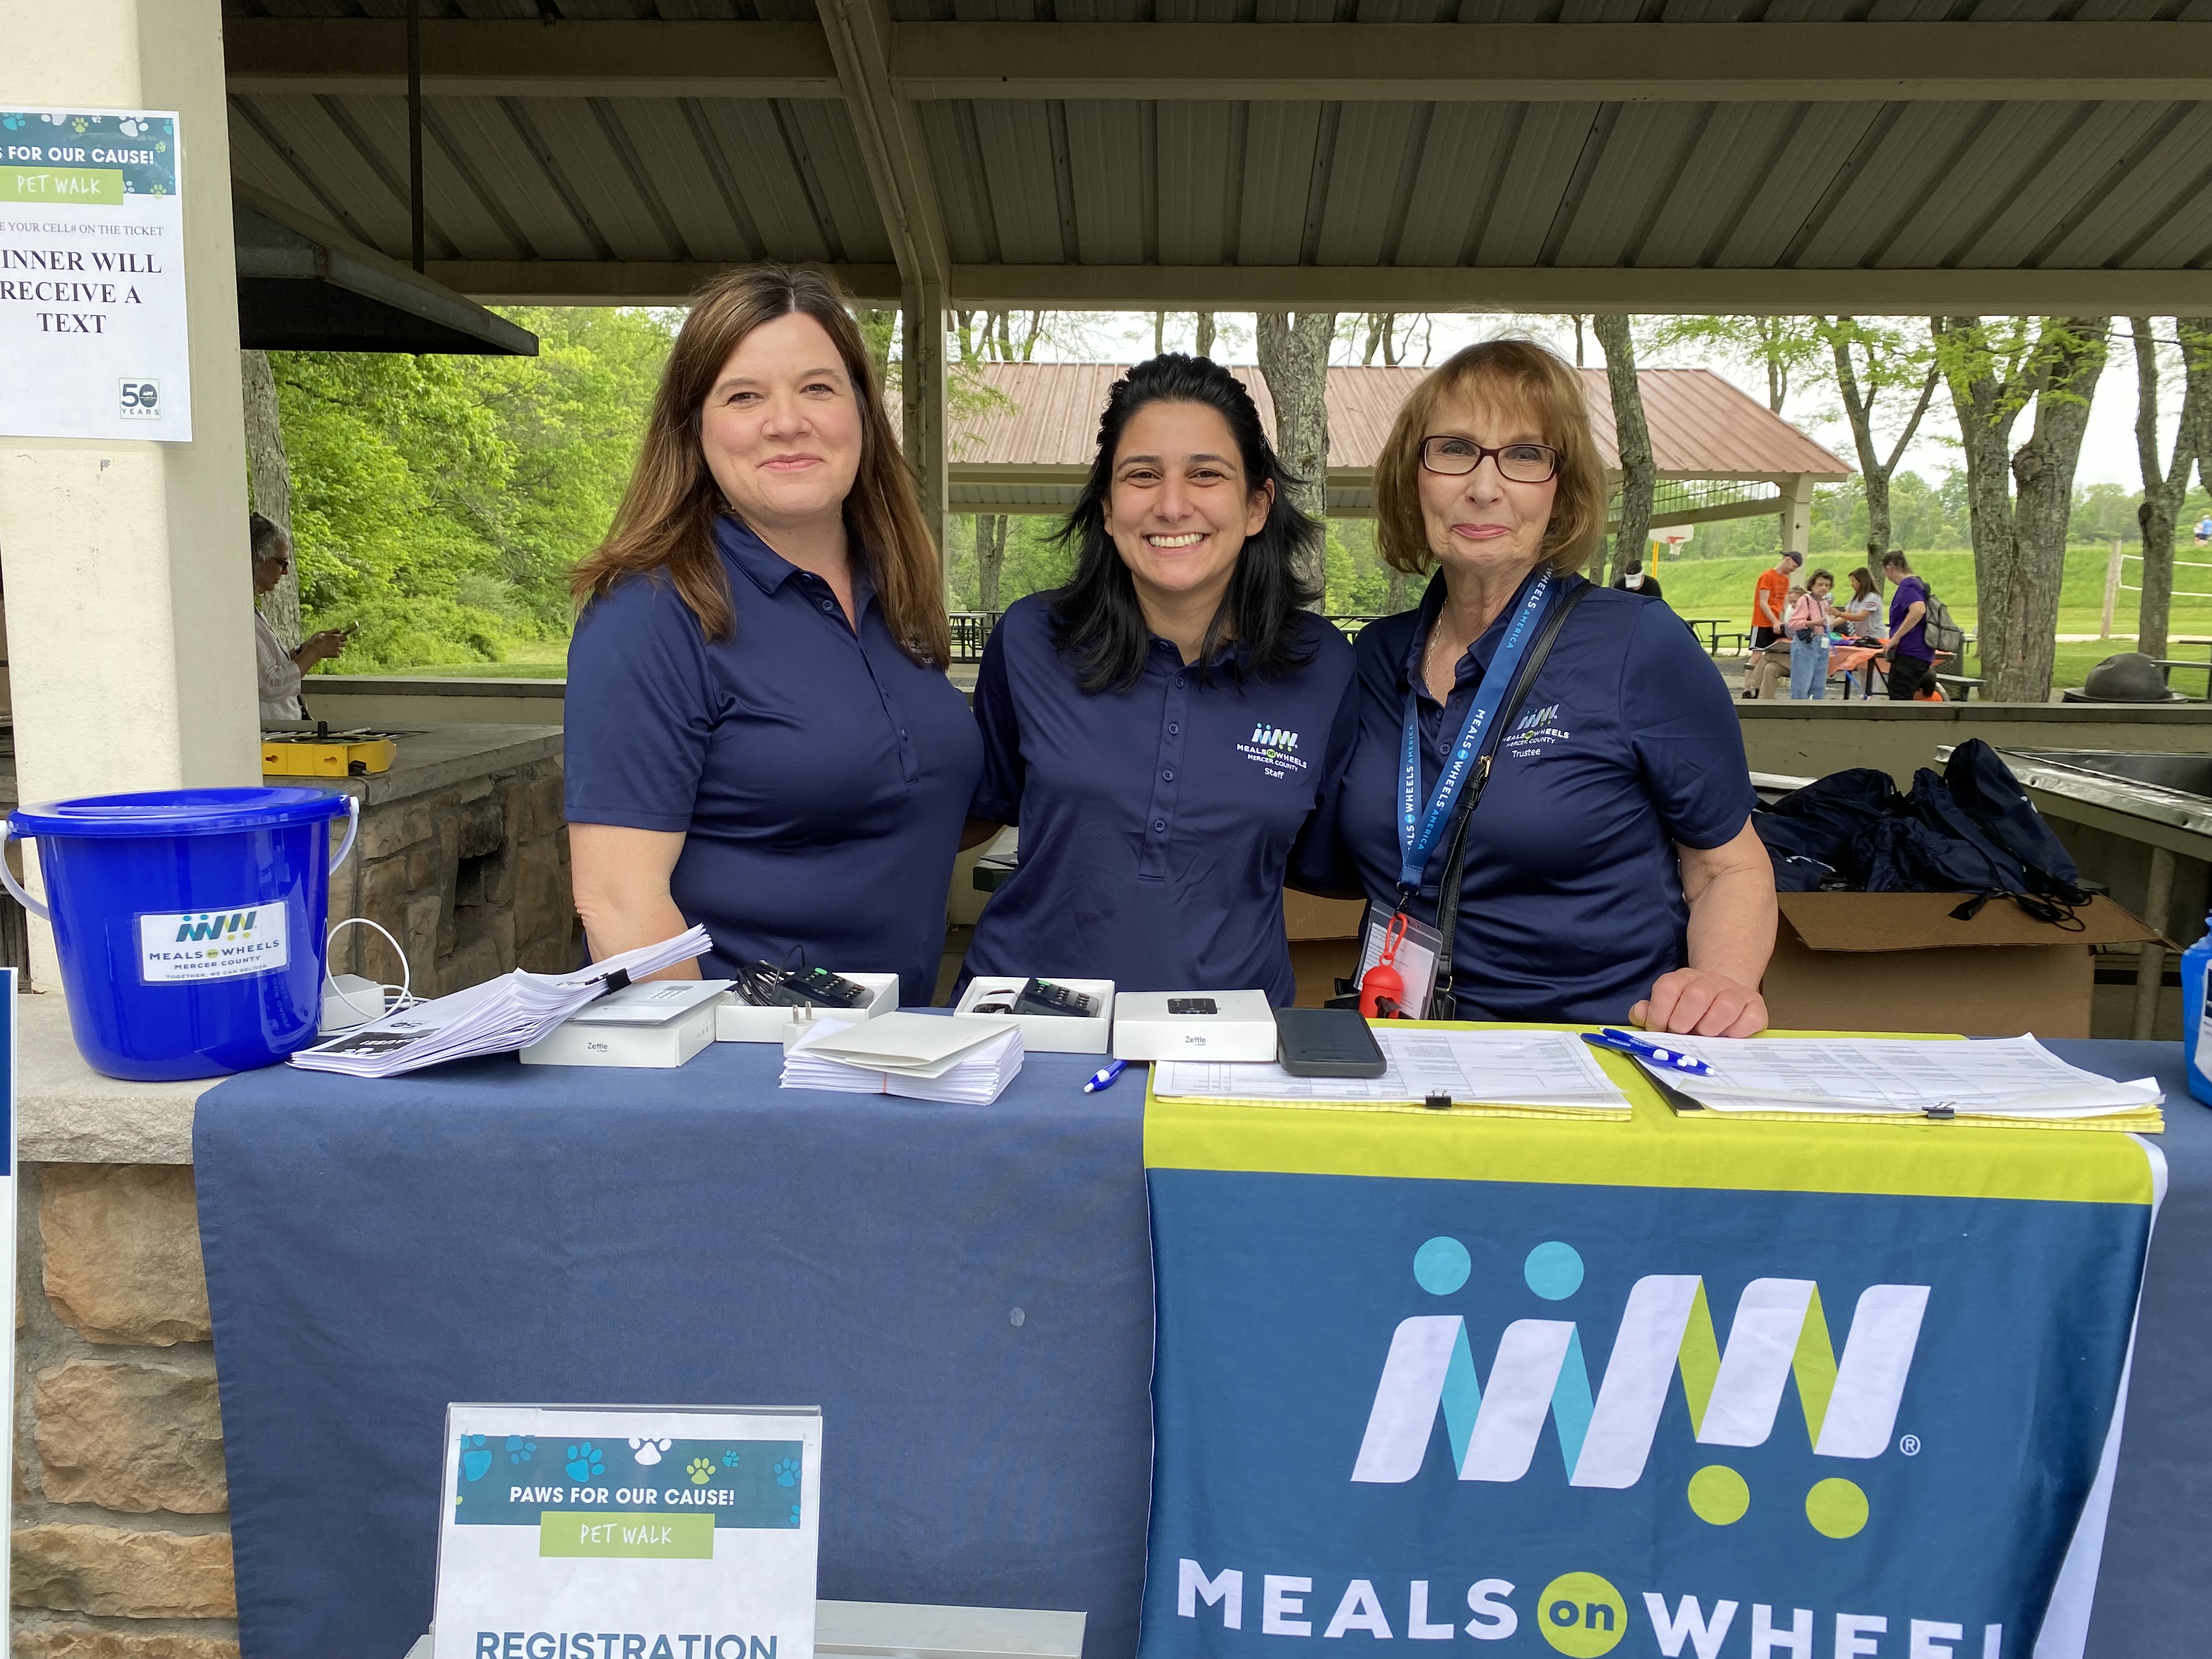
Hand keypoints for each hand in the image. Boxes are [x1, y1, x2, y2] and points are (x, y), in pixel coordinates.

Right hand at [294, 629, 348, 668]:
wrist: (313, 650)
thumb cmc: (316, 640)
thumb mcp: (323, 633)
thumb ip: (332, 631)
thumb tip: (339, 629)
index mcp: (336, 637)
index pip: (345, 637)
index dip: (342, 638)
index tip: (338, 639)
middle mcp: (338, 643)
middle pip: (344, 644)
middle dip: (340, 644)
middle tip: (332, 644)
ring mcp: (337, 649)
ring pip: (341, 650)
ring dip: (337, 649)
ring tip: (329, 649)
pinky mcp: (336, 655)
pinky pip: (338, 655)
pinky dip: (334, 654)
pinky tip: (328, 653)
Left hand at [1631, 969, 1766, 1037]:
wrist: (1725, 996)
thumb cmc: (1690, 1010)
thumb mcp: (1666, 1007)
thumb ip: (1649, 1012)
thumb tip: (1640, 1014)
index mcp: (1683, 979)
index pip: (1667, 988)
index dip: (1659, 1013)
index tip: (1658, 1030)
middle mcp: (1709, 982)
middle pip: (1697, 996)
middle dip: (1684, 1021)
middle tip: (1682, 1034)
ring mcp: (1735, 993)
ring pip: (1725, 1006)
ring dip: (1711, 1027)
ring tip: (1705, 1036)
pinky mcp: (1756, 1006)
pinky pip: (1751, 1019)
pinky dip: (1738, 1032)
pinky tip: (1728, 1037)